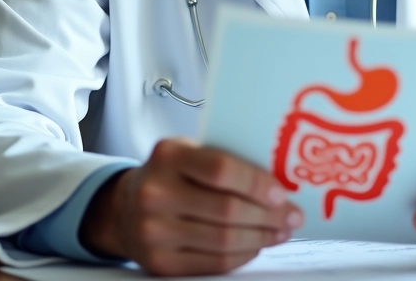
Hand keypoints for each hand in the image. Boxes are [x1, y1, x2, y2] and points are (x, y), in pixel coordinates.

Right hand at [79, 138, 303, 275]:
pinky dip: (242, 255)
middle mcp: (155, 193)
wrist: (123, 209)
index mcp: (168, 155)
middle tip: (293, 217)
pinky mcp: (159, 263)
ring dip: (261, 238)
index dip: (257, 184)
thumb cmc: (170, 175)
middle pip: (227, 211)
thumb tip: (279, 181)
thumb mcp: (188, 152)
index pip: (221, 170)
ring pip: (224, 241)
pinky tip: (256, 245)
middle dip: (269, 216)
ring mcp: (154, 231)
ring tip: (280, 232)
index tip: (283, 193)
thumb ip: (223, 160)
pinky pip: (214, 264)